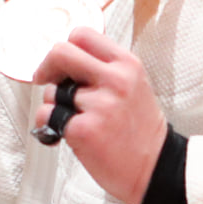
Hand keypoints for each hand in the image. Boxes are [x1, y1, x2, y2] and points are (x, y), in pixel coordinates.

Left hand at [32, 27, 168, 203]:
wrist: (157, 169)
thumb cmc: (139, 129)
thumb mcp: (132, 85)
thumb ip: (103, 67)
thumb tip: (62, 58)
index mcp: (127, 64)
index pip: (82, 34)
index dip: (64, 47)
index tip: (59, 64)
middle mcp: (115, 80)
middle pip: (60, 52)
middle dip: (46, 67)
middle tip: (45, 81)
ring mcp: (100, 105)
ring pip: (51, 91)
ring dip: (54, 105)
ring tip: (76, 120)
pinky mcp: (85, 130)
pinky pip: (48, 117)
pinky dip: (49, 128)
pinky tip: (69, 136)